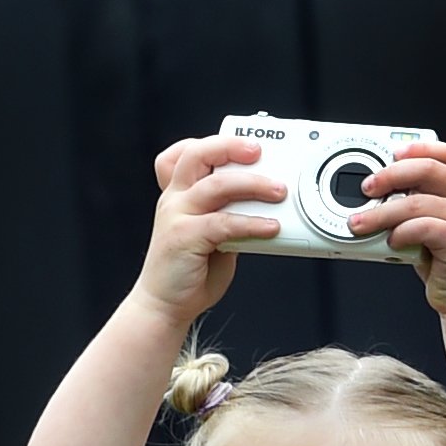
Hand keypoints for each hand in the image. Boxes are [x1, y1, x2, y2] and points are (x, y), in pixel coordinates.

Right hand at [133, 133, 283, 326]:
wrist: (166, 303)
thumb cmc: (191, 269)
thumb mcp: (214, 236)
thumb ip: (229, 217)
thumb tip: (263, 208)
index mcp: (179, 193)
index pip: (188, 152)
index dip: (216, 142)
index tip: (248, 143)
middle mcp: (175, 198)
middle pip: (197, 155)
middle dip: (230, 147)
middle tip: (261, 151)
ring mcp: (177, 215)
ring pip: (214, 185)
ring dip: (251, 184)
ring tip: (279, 190)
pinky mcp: (185, 237)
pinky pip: (223, 223)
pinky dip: (250, 223)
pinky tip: (271, 227)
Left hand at [345, 141, 445, 314]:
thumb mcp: (431, 223)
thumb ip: (415, 202)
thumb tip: (376, 192)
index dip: (419, 148)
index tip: (392, 153)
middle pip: (428, 169)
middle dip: (391, 175)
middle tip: (367, 188)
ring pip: (417, 202)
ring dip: (382, 212)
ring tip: (361, 223)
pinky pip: (422, 228)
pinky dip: (400, 233)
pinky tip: (392, 242)